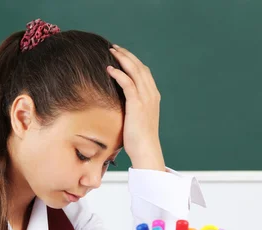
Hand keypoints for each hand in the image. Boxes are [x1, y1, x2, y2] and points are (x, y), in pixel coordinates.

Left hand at [107, 44, 165, 170]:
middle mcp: (151, 94)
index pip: (144, 72)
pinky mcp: (137, 104)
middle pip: (140, 67)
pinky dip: (119, 74)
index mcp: (152, 96)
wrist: (146, 150)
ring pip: (135, 71)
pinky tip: (109, 69)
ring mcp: (145, 98)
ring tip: (111, 52)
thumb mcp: (136, 119)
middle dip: (127, 55)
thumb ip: (132, 108)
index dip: (133, 61)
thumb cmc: (138, 139)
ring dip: (122, 59)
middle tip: (115, 47)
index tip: (121, 55)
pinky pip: (128, 83)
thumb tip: (119, 106)